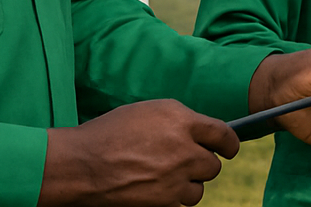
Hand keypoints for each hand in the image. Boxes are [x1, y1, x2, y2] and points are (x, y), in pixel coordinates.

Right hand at [37, 99, 237, 206]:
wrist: (81, 165)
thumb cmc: (108, 133)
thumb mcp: (147, 112)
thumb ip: (177, 121)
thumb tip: (199, 132)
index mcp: (180, 120)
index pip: (222, 134)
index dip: (229, 143)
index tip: (229, 148)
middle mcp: (183, 148)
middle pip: (213, 165)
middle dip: (202, 165)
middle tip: (187, 164)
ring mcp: (175, 178)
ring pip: (199, 189)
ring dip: (189, 185)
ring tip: (168, 179)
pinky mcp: (164, 202)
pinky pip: (181, 204)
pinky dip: (172, 200)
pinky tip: (156, 190)